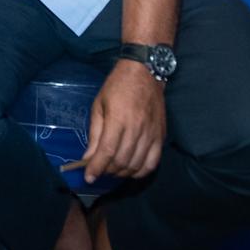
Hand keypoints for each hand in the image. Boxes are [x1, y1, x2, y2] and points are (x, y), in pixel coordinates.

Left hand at [82, 60, 166, 183]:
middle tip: (99, 170)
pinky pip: (153, 163)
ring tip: (112, 170)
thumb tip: (88, 157)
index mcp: (118, 119)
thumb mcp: (99, 106)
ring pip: (136, 165)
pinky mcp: (161, 136)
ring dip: (122, 173)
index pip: (107, 152)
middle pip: (121, 161)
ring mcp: (151, 134)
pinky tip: (131, 170)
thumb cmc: (117, 86)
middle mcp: (137, 129)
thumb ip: (94, 134)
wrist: (144, 72)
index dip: (96, 167)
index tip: (88, 177)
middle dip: (107, 171)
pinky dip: (141, 172)